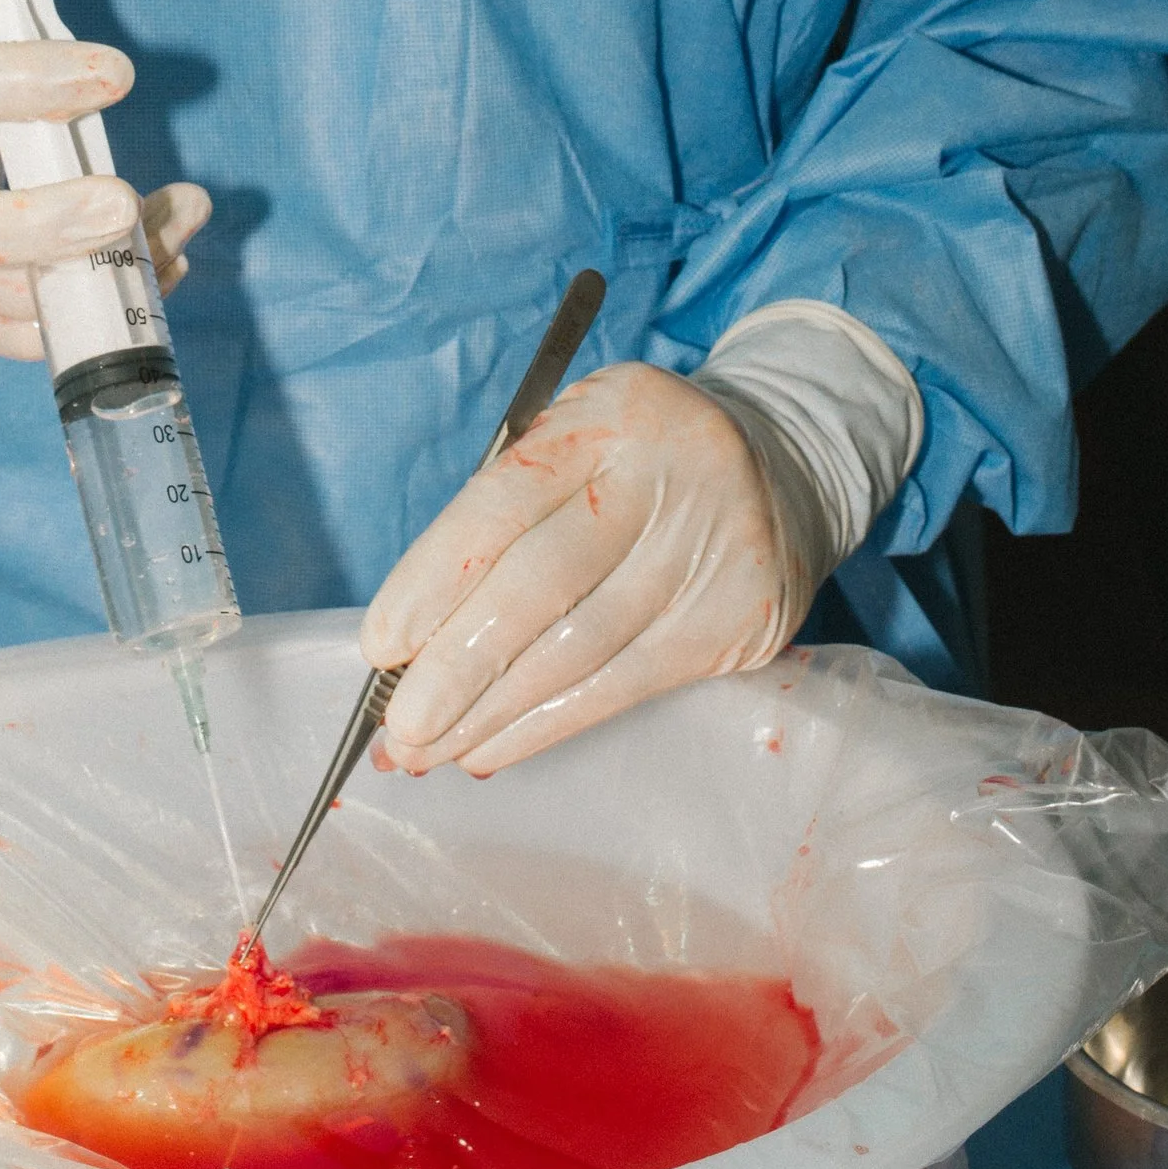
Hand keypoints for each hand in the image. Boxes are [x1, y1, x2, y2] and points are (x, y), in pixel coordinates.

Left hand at [358, 362, 823, 776]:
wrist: (785, 468)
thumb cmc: (638, 462)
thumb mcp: (578, 437)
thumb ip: (505, 511)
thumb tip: (413, 633)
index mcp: (607, 417)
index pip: (504, 501)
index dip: (436, 577)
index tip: (381, 644)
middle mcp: (667, 478)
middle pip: (544, 583)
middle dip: (459, 665)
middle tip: (398, 727)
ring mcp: (712, 554)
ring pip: (581, 651)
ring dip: (492, 713)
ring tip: (427, 751)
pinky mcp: (741, 621)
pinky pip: (625, 687)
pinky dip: (548, 725)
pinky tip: (493, 749)